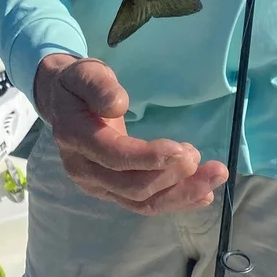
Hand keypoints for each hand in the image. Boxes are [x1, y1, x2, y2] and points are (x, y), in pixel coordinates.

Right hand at [33, 53, 228, 214]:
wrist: (62, 102)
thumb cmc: (78, 84)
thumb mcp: (86, 73)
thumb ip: (99, 86)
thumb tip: (118, 104)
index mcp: (75, 137)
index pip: (114, 156)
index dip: (148, 157)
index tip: (182, 151)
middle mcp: (84, 170)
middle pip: (131, 186)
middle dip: (170, 176)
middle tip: (198, 156)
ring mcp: (97, 185)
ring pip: (141, 201)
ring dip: (180, 194)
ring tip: (214, 177)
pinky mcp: (111, 191)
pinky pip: (144, 203)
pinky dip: (175, 201)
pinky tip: (202, 195)